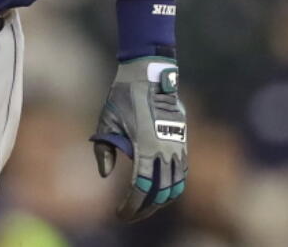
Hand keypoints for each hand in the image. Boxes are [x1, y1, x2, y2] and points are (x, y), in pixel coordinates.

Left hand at [90, 57, 187, 221]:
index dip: (132, 206)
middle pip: (160, 192)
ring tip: (145, 206)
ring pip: (176, 185)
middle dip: (145, 208)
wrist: (150, 73)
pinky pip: (182, 171)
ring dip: (161, 199)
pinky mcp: (182, 140)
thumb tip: (106, 174)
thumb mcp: (106, 120)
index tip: (120, 214)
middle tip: (129, 214)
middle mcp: (165, 150)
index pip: (141, 188)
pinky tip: (161, 189)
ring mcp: (177, 145)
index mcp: (145, 147)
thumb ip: (104, 149)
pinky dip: (173, 185)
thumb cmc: (123, 95)